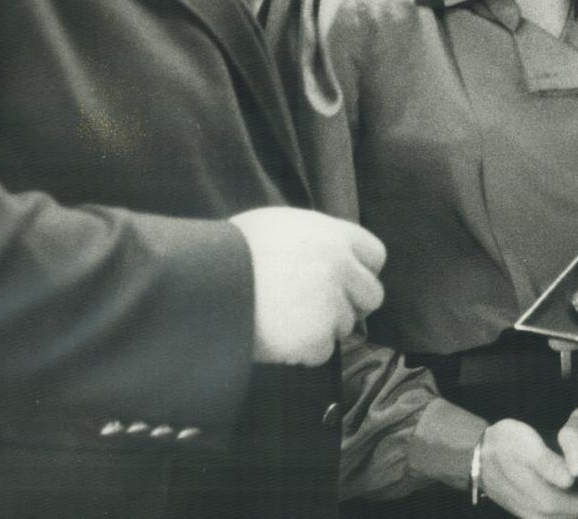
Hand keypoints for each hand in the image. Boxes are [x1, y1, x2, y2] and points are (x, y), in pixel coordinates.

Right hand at [227, 207, 384, 365]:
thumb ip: (315, 239)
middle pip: (371, 295)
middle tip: (317, 308)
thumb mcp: (279, 226)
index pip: (374, 255)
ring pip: (345, 325)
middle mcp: (340, 266)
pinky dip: (303, 351)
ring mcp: (330, 303)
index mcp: (333, 234)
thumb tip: (335, 256)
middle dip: (349, 304)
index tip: (343, 282)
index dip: (358, 271)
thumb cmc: (233, 251)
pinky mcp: (316, 337)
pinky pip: (323, 352)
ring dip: (321, 327)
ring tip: (283, 318)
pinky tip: (277, 336)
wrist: (203, 283)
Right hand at [478, 418, 577, 518]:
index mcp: (543, 498)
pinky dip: (568, 511)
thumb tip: (571, 479)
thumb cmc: (505, 444)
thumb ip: (549, 463)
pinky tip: (577, 497)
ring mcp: (532, 517)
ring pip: (566, 518)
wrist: (478, 455)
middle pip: (576, 515)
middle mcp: (539, 514)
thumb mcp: (526, 444)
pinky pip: (555, 518)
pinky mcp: (528, 515)